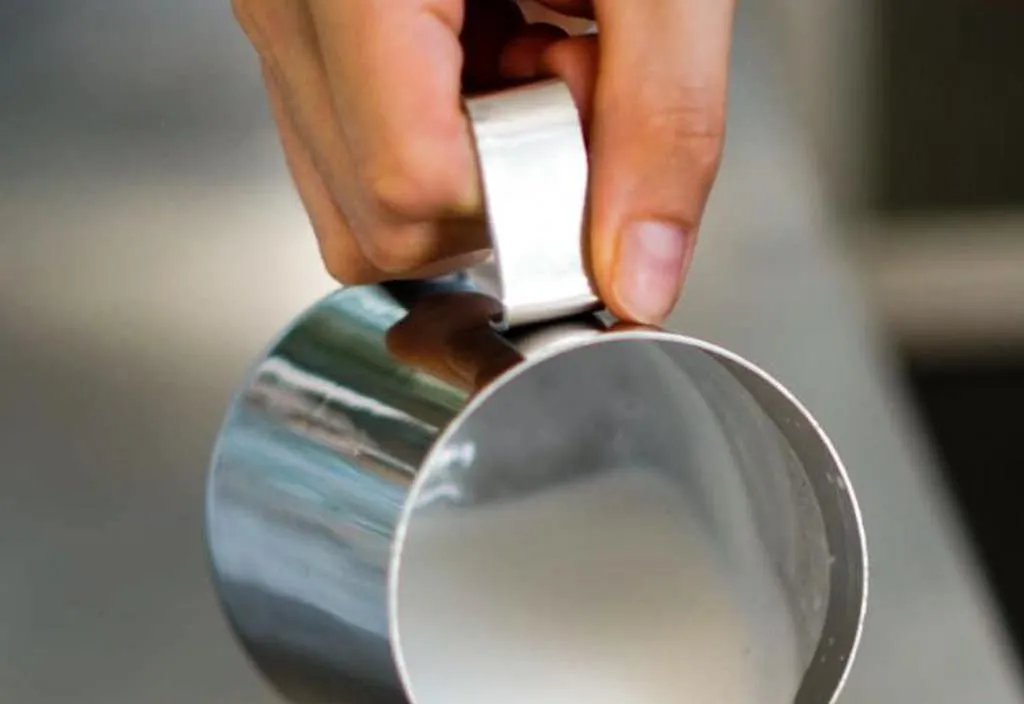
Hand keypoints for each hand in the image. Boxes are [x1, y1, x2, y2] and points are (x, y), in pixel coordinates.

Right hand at [234, 0, 734, 321]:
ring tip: (540, 44)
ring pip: (354, 199)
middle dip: (501, 187)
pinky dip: (446, 122)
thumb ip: (663, 114)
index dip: (526, 197)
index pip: (410, 188)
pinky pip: (353, 139)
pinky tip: (501, 34)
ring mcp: (280, 4)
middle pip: (373, 221)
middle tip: (573, 71)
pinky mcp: (302, 12)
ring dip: (474, 164)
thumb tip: (639, 277)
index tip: (595, 126)